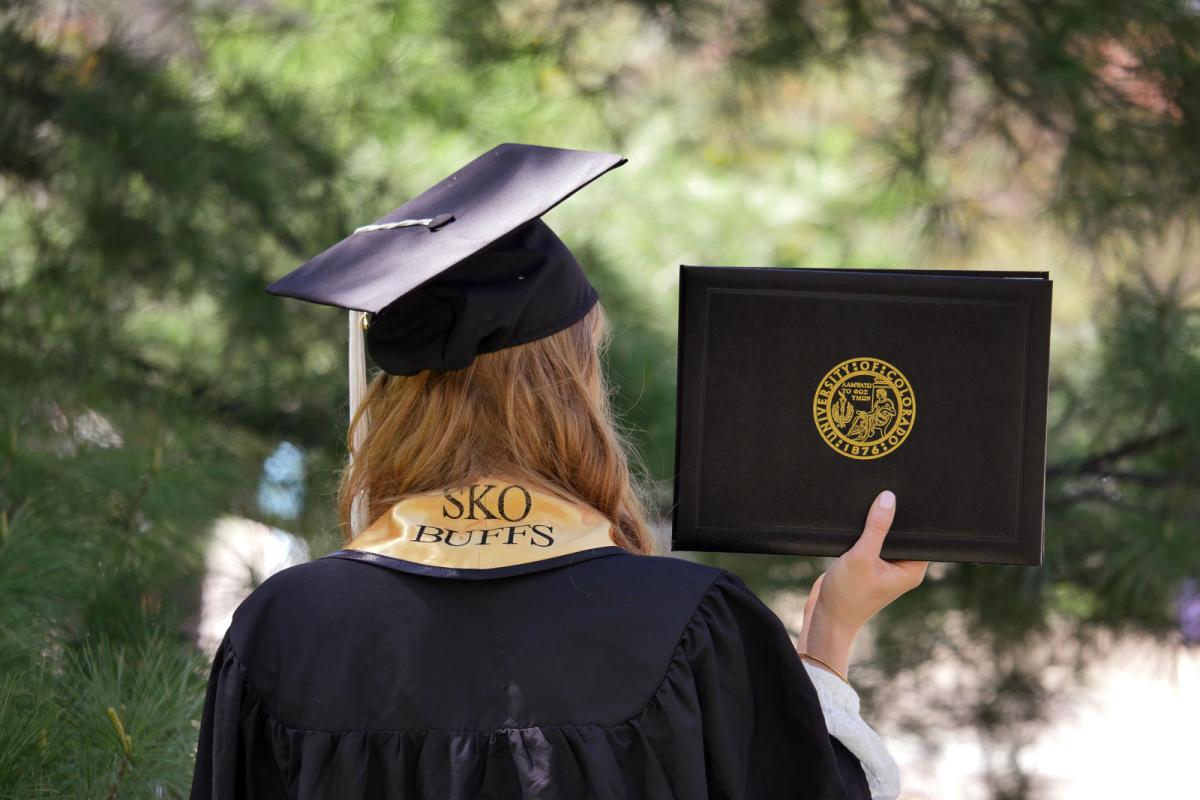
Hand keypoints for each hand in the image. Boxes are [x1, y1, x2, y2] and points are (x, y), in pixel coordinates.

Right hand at [798, 490, 927, 676]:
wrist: (825, 617)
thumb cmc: (847, 595)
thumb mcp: (862, 557)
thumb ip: (876, 528)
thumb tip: (888, 498)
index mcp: (911, 570)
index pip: (922, 536)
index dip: (916, 515)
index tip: (909, 494)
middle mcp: (901, 568)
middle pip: (902, 533)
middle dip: (893, 516)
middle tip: (885, 493)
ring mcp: (884, 566)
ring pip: (885, 536)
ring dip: (876, 524)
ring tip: (869, 505)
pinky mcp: (867, 564)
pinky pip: (870, 541)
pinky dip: (864, 532)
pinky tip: (856, 521)